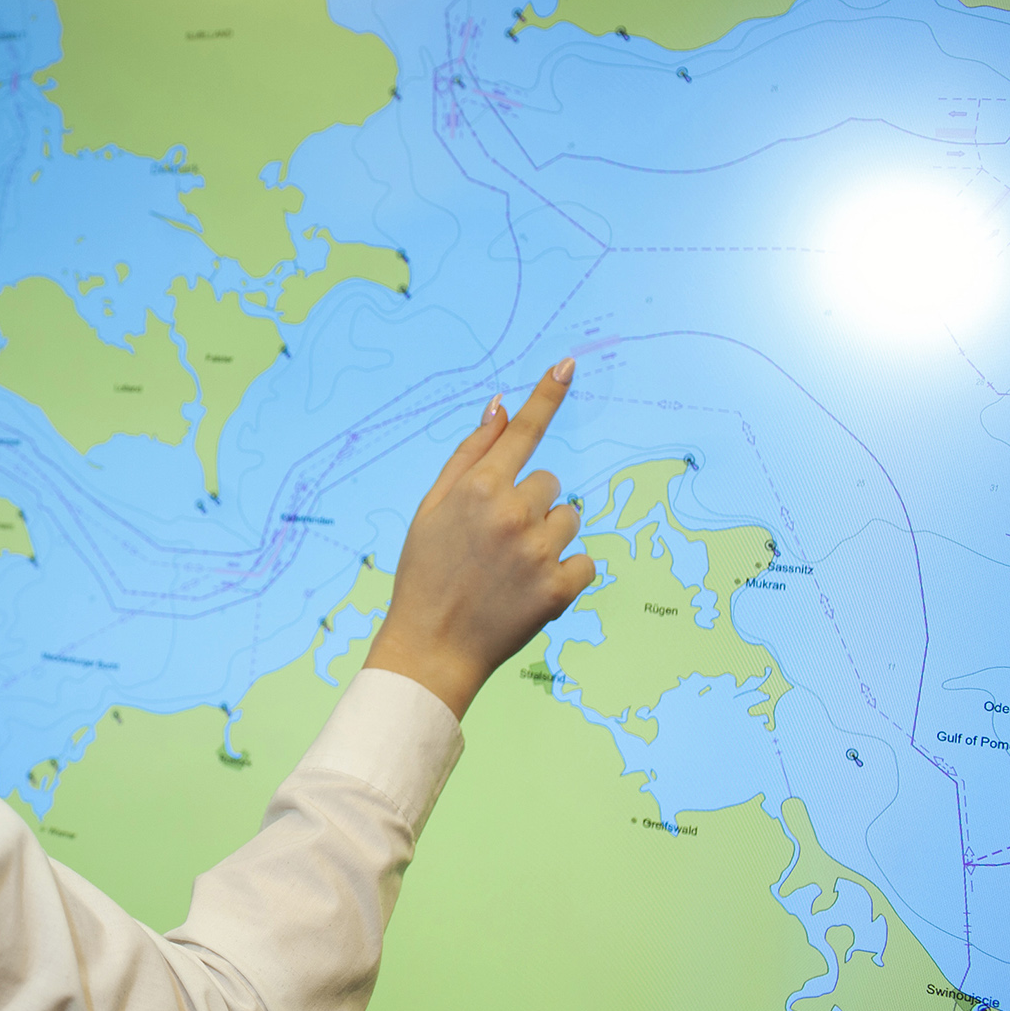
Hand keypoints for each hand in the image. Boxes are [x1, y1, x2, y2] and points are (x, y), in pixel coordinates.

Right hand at [365, 360, 595, 719]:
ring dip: (549, 538)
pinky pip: (585, 561)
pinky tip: (531, 590)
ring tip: (512, 568)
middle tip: (496, 542)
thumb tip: (499, 405)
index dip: (546, 396)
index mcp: (478, 488)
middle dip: (530, 505)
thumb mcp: (431, 508)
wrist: (430, 647)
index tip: (569, 364)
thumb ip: (470, 454)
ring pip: (570, 520)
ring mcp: (538, 551)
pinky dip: (565, 574)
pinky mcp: (559, 588)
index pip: (522, 432)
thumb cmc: (425, 573)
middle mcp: (511, 513)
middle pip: (549, 484)